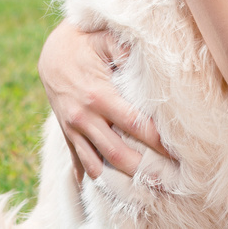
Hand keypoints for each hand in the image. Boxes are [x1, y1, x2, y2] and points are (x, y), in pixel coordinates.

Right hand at [37, 20, 168, 181]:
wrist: (51, 53)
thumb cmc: (85, 43)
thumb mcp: (105, 40)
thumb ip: (126, 50)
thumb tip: (154, 60)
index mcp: (98, 95)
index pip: (134, 123)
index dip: (156, 139)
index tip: (176, 150)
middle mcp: (84, 117)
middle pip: (116, 152)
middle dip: (142, 168)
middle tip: (167, 180)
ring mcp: (73, 128)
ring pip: (97, 163)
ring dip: (119, 178)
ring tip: (145, 189)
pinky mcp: (67, 134)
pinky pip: (80, 162)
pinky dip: (94, 176)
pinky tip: (113, 188)